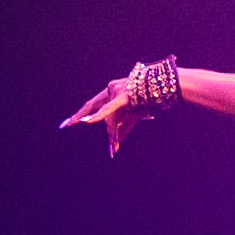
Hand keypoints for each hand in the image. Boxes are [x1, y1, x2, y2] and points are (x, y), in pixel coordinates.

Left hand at [56, 64, 174, 152]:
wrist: (169, 86)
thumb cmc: (152, 100)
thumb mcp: (135, 116)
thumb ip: (122, 130)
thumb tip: (115, 145)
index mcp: (111, 91)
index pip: (91, 104)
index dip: (79, 114)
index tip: (67, 123)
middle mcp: (111, 89)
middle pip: (96, 109)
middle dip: (80, 118)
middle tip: (65, 126)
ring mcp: (117, 91)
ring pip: (109, 118)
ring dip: (112, 135)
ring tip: (113, 149)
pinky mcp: (124, 96)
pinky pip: (109, 109)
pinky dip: (98, 116)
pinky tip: (86, 121)